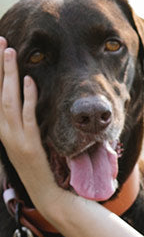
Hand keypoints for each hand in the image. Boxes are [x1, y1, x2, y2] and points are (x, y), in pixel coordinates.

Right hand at [0, 40, 62, 210]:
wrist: (46, 194)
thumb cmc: (40, 169)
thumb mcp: (27, 141)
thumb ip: (24, 121)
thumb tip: (26, 95)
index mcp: (1, 129)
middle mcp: (3, 131)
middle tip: (0, 42)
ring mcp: (14, 138)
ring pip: (8, 100)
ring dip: (10, 75)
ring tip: (11, 53)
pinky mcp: (29, 144)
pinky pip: (28, 116)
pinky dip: (28, 97)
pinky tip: (30, 81)